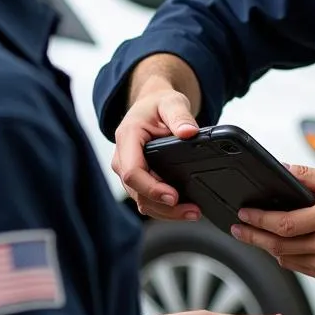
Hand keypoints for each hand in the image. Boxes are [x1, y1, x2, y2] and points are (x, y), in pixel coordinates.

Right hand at [111, 87, 201, 220]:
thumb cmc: (158, 105)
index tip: (173, 195)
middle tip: (192, 210)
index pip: (133, 171)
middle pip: (137, 192)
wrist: (151, 106)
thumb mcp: (171, 102)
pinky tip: (184, 210)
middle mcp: (122, 158)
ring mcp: (127, 171)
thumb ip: (179, 116)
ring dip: (166, 212)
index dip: (152, 188)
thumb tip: (189, 132)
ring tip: (193, 212)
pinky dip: (164, 209)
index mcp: (127, 137)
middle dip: (164, 206)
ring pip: (141, 201)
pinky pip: (146, 200)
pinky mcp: (136, 180)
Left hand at [230, 165, 314, 282]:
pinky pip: (302, 269)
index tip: (243, 214)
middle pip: (279, 246)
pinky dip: (288, 258)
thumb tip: (282, 169)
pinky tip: (282, 248)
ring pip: (288, 261)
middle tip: (238, 230)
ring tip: (257, 236)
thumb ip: (308, 176)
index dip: (258, 220)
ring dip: (269, 249)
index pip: (283, 224)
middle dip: (253, 238)